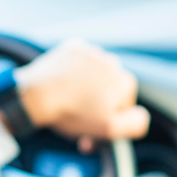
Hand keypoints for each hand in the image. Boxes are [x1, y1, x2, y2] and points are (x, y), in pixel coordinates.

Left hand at [13, 39, 150, 149]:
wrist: (36, 95)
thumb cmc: (72, 113)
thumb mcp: (110, 129)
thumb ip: (136, 123)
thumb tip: (141, 115)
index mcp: (123, 80)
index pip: (125, 103)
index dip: (111, 117)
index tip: (95, 126)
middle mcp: (111, 61)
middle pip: (110, 88)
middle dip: (98, 102)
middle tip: (80, 117)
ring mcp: (90, 52)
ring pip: (95, 74)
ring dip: (87, 87)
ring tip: (70, 100)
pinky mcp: (72, 47)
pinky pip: (78, 61)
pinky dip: (74, 72)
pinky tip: (64, 85)